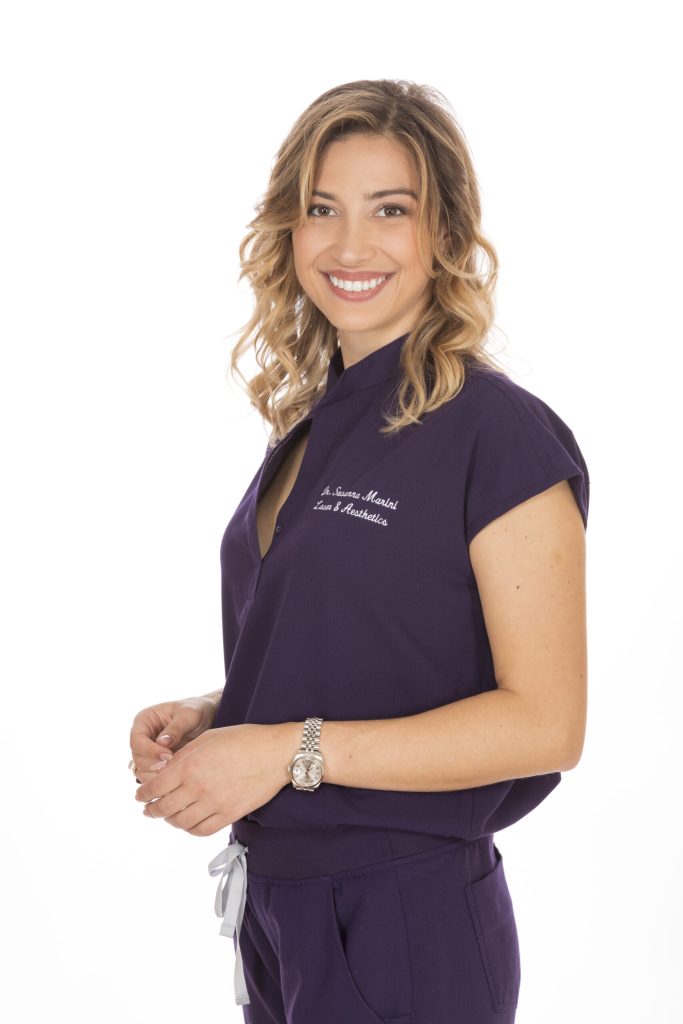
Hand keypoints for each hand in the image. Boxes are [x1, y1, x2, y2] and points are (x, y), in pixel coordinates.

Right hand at [129, 696, 218, 782]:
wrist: (207, 717)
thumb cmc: (197, 710)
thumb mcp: (189, 714)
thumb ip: (176, 727)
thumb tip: (162, 743)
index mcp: (144, 720)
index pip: (136, 740)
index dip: (149, 750)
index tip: (168, 756)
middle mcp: (142, 737)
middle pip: (137, 758)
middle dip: (154, 765)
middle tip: (175, 767)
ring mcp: (147, 751)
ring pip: (142, 771)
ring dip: (157, 776)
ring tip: (176, 774)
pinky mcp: (155, 763)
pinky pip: (151, 777)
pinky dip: (161, 781)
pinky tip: (176, 779)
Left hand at [135, 722, 296, 836]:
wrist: (276, 753)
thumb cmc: (244, 739)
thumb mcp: (208, 738)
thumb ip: (182, 756)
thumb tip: (162, 770)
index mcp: (190, 765)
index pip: (156, 787)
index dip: (144, 794)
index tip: (139, 797)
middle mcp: (198, 787)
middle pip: (164, 808)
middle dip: (152, 810)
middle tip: (148, 810)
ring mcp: (214, 804)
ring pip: (180, 822)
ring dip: (169, 821)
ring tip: (167, 817)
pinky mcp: (228, 815)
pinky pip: (201, 830)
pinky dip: (189, 829)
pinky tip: (187, 823)